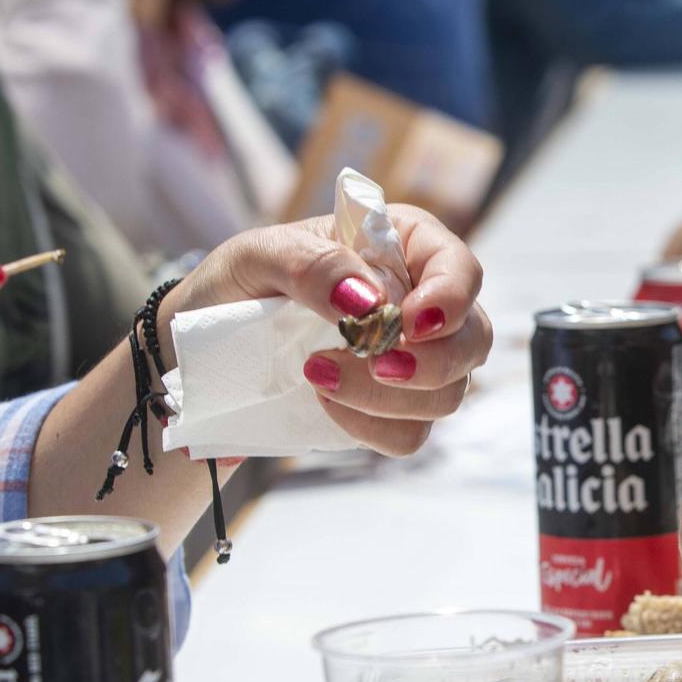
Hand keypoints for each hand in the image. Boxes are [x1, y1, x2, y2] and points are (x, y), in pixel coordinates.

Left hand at [160, 207, 490, 456]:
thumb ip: (312, 264)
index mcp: (404, 247)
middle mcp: (422, 304)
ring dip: (386, 398)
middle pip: (471, 341)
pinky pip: (410, 434)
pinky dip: (369, 428)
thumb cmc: (243, 282)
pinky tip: (325, 405)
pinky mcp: (393, 410)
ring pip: (447, 394)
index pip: (461, 270)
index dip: (450, 300)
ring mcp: (415, 361)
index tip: (408, 323)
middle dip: (428, 364)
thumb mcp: (258, 255)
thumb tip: (366, 298)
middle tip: (372, 363)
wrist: (210, 342)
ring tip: (316, 375)